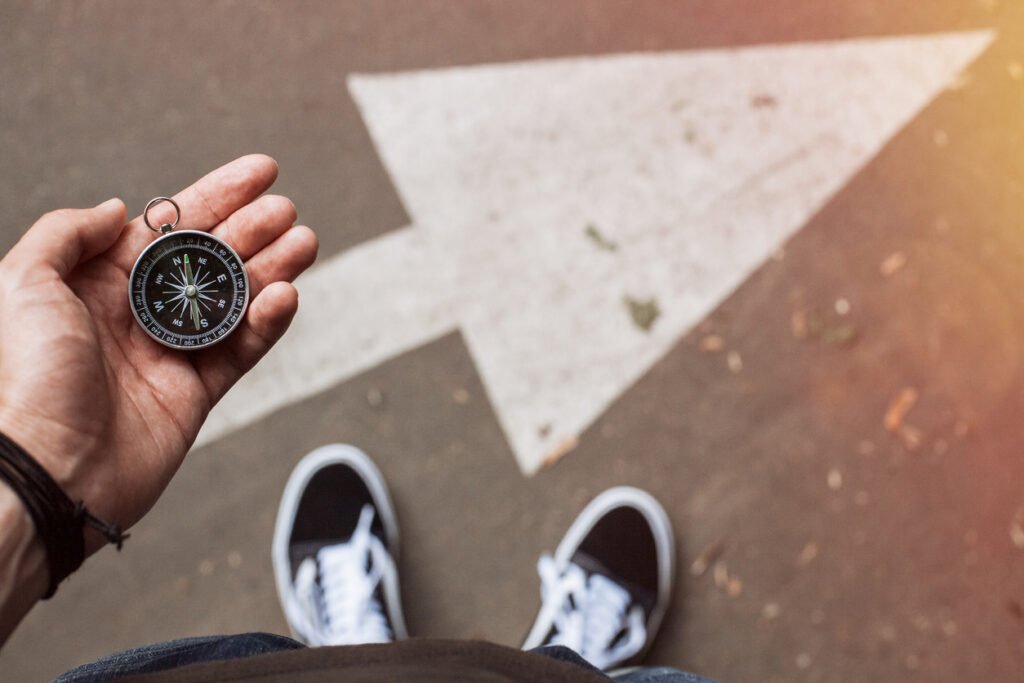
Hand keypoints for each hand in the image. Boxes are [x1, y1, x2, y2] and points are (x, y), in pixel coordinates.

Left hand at [0, 155, 317, 543]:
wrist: (48, 470)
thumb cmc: (27, 379)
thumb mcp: (22, 283)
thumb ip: (66, 232)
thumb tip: (118, 208)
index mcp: (98, 281)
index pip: (171, 225)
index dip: (218, 194)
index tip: (261, 171)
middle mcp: (138, 312)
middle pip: (211, 257)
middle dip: (253, 229)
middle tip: (286, 210)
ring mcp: (171, 352)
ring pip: (236, 299)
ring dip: (273, 268)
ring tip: (304, 241)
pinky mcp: (197, 393)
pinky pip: (242, 349)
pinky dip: (268, 322)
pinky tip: (285, 296)